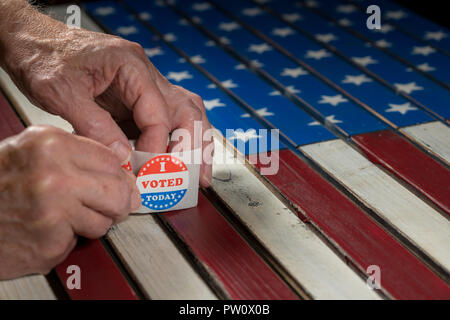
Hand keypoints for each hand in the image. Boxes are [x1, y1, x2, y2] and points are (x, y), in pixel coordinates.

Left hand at [0, 2, 212, 185]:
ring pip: (183, 112)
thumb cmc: (44, 57)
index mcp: (131, 65)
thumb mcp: (62, 93)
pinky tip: (172, 159)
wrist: (32, 40)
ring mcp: (144, 84)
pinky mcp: (136, 96)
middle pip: (186, 109)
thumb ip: (95, 126)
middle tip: (199, 177)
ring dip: (192, 143)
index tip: (147, 168)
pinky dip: (172, 140)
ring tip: (197, 172)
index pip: (159, 111)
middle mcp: (145, 73)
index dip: (157, 144)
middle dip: (195, 146)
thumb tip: (123, 157)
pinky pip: (164, 118)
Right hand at [0, 126, 139, 278]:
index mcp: (51, 145)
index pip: (112, 160)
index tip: (119, 183)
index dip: (118, 176)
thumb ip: (77, 154)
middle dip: (118, 202)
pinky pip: (83, 239)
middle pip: (118, 191)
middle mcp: (54, 174)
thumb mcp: (32, 151)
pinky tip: (52, 229)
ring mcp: (53, 209)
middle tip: (110, 205)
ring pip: (106, 219)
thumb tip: (120, 168)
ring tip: (68, 216)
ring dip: (94, 222)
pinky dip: (73, 238)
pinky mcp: (50, 240)